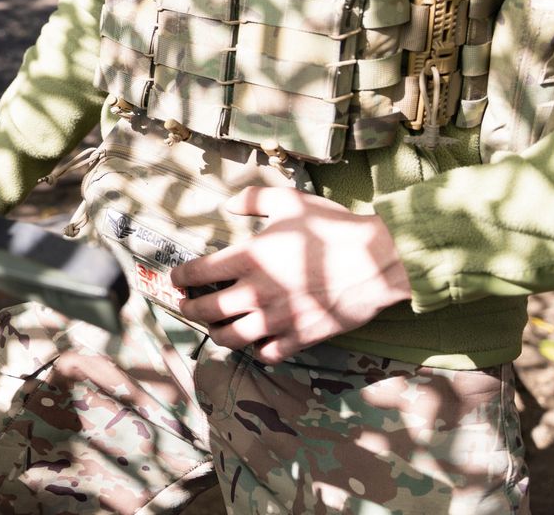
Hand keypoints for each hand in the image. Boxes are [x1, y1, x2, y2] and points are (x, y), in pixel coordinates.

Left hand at [171, 187, 411, 363]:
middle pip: (206, 311)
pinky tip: (257, 342)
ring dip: (216, 333)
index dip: (180, 278)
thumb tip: (227, 203)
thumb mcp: (289, 201)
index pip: (196, 273)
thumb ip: (253, 199)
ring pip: (230, 338)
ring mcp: (276, 319)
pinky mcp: (298, 337)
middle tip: (186, 305)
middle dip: (189, 308)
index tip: (177, 279)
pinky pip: (266, 354)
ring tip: (214, 327)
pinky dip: (257, 350)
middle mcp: (255, 292)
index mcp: (248, 259)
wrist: (376, 262)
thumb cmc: (332, 228)